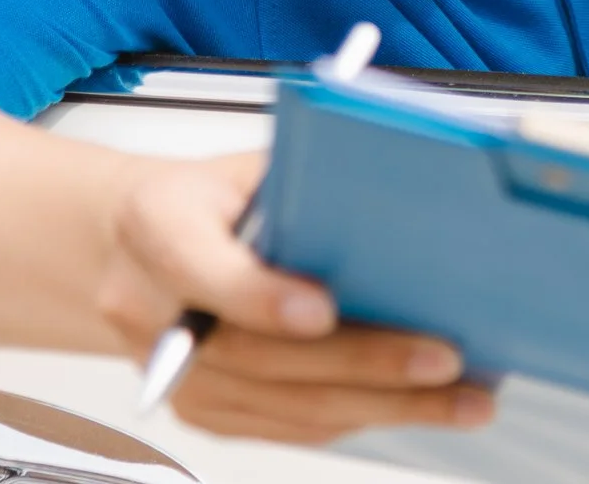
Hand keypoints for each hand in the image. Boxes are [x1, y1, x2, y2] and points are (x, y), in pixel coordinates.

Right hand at [99, 151, 493, 443]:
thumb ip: (301, 184)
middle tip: (441, 360)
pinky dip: (359, 415)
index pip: (200, 266)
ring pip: (283, 403)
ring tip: (458, 398)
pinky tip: (417, 406)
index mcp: (157, 224)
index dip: (260, 296)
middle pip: (258, 353)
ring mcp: (174, 371)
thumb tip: (401, 202)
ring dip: (381, 405)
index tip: (323, 311)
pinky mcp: (203, 409)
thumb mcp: (244, 164)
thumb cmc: (205, 198)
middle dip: (361, 361)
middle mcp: (150, 307)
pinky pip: (287, 425)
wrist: (130, 246)